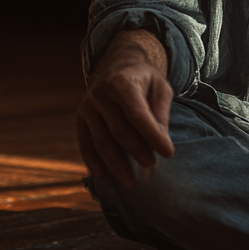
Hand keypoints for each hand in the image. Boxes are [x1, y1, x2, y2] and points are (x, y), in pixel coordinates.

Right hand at [76, 30, 174, 188]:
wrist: (116, 66)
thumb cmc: (144, 79)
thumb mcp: (160, 87)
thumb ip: (161, 112)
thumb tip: (162, 141)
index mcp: (122, 83)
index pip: (137, 115)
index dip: (152, 136)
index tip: (168, 153)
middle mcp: (100, 94)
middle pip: (118, 130)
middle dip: (136, 151)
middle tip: (152, 166)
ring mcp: (87, 107)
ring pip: (101, 141)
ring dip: (116, 164)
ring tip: (131, 183)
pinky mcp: (79, 119)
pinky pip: (85, 144)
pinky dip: (94, 162)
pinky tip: (105, 177)